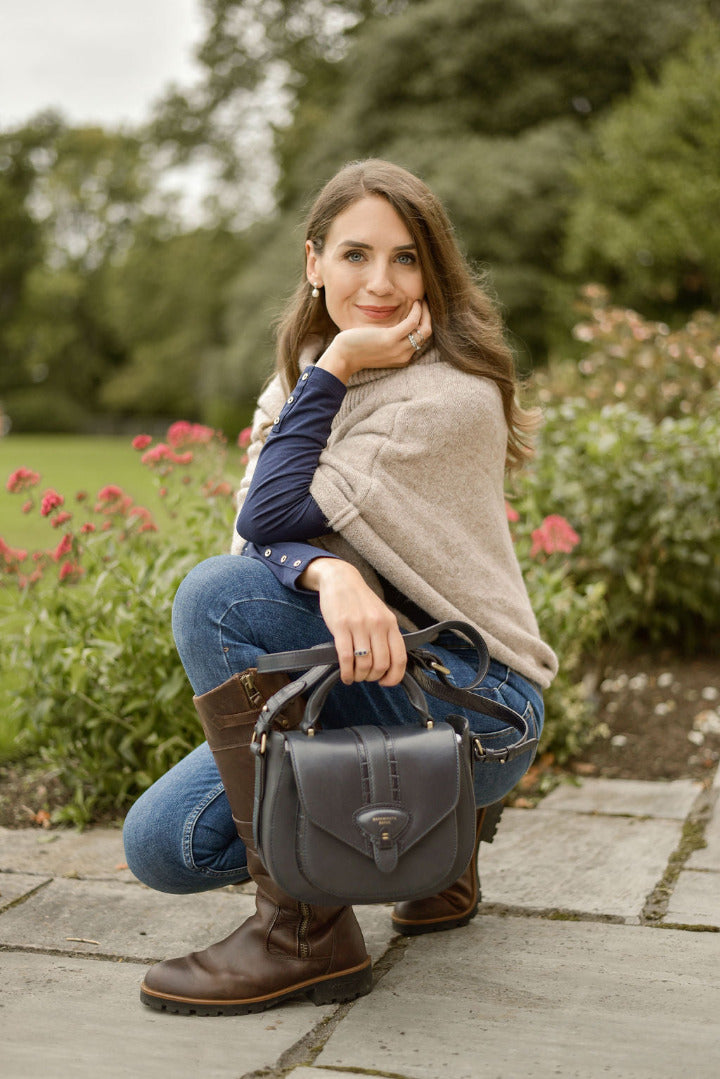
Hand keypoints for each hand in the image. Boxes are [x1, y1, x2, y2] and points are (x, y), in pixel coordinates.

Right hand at [299, 558, 406, 685]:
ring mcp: (359, 626)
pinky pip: (346, 658)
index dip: (394, 676)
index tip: (386, 682)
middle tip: (366, 677)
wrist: (341, 579)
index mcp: (390, 623)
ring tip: (354, 676)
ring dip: (359, 676)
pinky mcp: (341, 627)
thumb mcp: (380, 614)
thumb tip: (388, 663)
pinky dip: (346, 672)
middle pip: (381, 664)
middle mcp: (377, 625)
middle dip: (373, 677)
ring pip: (364, 663)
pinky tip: (345, 675)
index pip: (400, 658)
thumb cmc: (360, 600)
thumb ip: (386, 635)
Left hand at [317, 300, 431, 383]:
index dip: (425, 323)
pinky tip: (413, 303)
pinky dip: (416, 310)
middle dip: (429, 316)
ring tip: (420, 301)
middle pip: (426, 334)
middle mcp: (404, 355)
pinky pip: (412, 322)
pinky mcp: (391, 339)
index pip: (422, 340)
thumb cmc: (357, 349)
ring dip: (425, 312)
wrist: (343, 357)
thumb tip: (398, 321)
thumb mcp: (379, 346)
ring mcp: (398, 348)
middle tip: (424, 303)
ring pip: (424, 329)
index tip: (422, 311)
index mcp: (402, 358)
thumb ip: (390, 338)